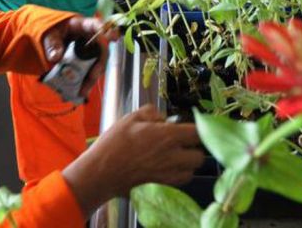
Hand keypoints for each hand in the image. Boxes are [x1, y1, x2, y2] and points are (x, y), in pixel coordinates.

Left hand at [42, 16, 117, 98]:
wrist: (49, 41)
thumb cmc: (52, 32)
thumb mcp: (49, 35)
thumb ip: (52, 44)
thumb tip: (56, 57)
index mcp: (82, 26)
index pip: (96, 25)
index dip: (107, 31)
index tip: (113, 38)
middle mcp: (90, 39)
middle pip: (101, 50)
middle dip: (99, 65)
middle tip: (92, 76)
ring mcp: (90, 52)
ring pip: (97, 65)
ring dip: (91, 79)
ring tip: (82, 91)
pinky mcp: (86, 63)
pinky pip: (89, 73)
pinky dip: (85, 83)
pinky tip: (79, 92)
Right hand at [64, 105, 202, 210]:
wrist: (102, 173)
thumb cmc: (115, 144)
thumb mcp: (131, 118)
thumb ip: (152, 113)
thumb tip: (163, 118)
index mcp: (168, 136)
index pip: (197, 133)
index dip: (197, 129)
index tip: (190, 128)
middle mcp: (173, 157)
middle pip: (199, 156)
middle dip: (193, 149)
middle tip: (181, 144)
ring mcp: (169, 175)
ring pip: (191, 171)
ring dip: (186, 164)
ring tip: (173, 158)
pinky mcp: (162, 188)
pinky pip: (179, 183)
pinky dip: (177, 176)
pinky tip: (165, 170)